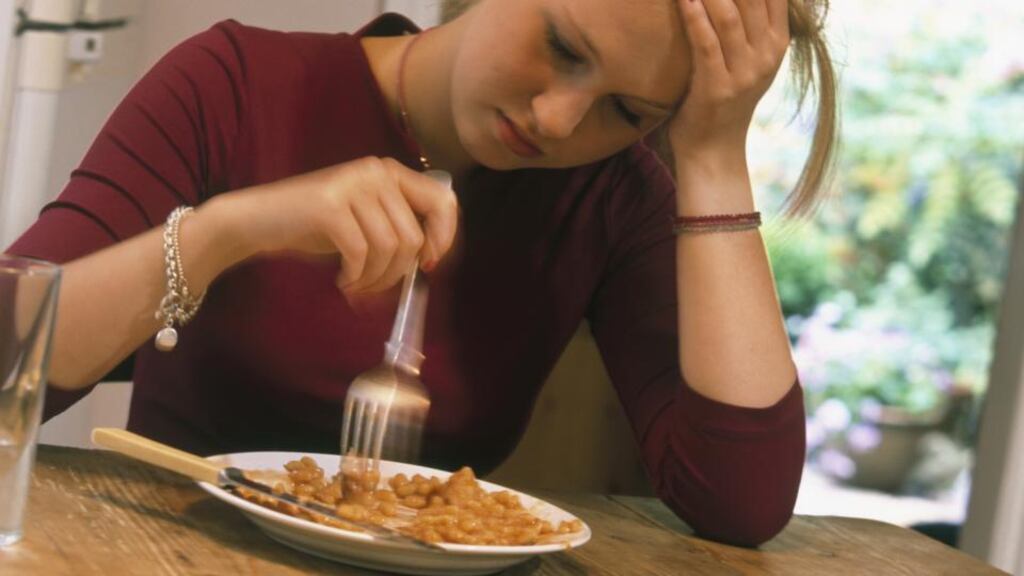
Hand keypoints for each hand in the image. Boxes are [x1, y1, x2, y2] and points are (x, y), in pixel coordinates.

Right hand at [228, 157, 458, 293]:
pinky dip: (355, 277)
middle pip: (412, 236)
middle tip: (374, 288)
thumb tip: (431, 258)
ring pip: (389, 249)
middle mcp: (374, 172)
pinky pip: (361, 254)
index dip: (444, 237)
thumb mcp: (365, 219)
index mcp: (389, 172)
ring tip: (356, 286)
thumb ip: (398, 226)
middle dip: (397, 273)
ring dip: (375, 279)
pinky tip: (342, 280)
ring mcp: (351, 186)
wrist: (257, 220)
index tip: (428, 264)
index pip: (442, 200)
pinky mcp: (329, 207)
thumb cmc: (315, 226)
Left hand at [670, 0, 789, 158]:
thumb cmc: (721, 98)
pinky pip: (706, 42)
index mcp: (778, 43)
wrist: (712, 149)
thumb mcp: (748, 60)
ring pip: (729, 15)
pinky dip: (695, 15)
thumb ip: (750, 25)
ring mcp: (745, 72)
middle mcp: (767, 55)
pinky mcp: (718, 86)